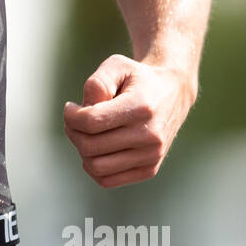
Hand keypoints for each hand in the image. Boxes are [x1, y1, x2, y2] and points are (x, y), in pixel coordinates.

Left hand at [63, 54, 193, 187]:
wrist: (173, 93)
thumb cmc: (138, 79)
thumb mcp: (117, 65)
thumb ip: (97, 82)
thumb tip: (84, 110)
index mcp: (141, 107)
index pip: (91, 122)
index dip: (71, 116)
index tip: (71, 107)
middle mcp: (150, 135)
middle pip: (90, 146)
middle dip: (73, 131)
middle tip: (75, 120)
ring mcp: (152, 156)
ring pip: (96, 167)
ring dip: (81, 150)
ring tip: (85, 134)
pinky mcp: (150, 169)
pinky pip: (107, 180)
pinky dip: (93, 167)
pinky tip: (96, 149)